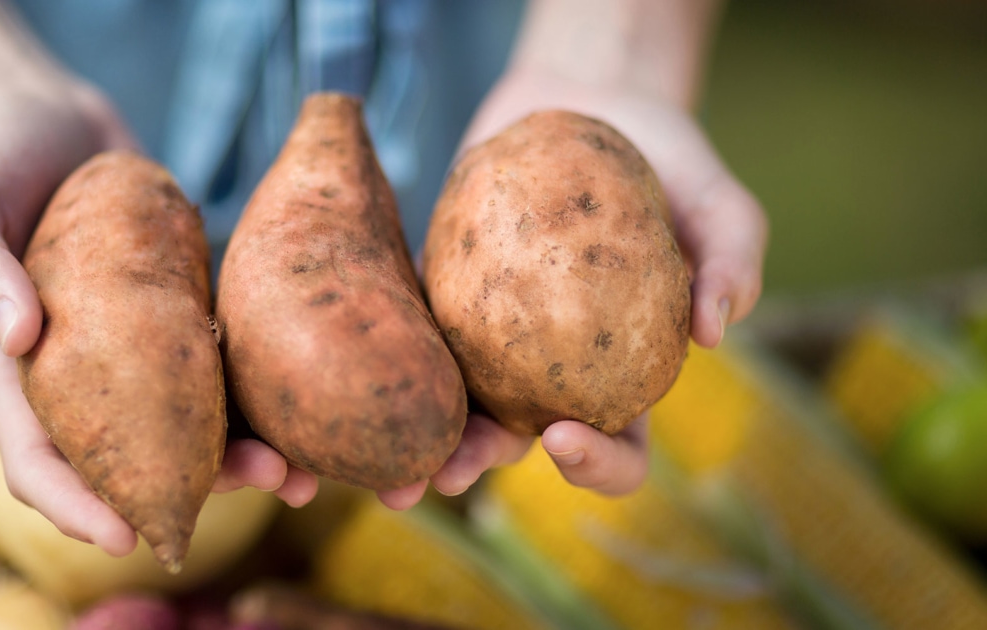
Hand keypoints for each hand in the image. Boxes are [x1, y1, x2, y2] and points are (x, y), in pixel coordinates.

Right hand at [0, 77, 316, 555]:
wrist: (52, 117)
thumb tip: (18, 335)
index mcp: (11, 367)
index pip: (35, 460)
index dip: (75, 507)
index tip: (124, 538)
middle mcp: (76, 374)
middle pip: (127, 459)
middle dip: (190, 489)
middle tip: (260, 486)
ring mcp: (132, 349)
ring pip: (185, 427)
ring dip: (241, 455)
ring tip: (297, 470)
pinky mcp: (176, 316)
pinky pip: (217, 370)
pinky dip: (255, 398)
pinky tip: (301, 408)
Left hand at [398, 66, 766, 499]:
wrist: (591, 101)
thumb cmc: (669, 161)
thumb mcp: (719, 202)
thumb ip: (732, 259)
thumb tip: (716, 331)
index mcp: (623, 375)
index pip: (619, 447)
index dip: (597, 465)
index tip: (565, 436)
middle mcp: (553, 369)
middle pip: (519, 438)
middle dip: (481, 463)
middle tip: (451, 470)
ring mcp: (492, 335)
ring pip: (456, 399)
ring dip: (424, 432)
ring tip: (392, 444)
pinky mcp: (443, 290)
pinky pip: (414, 326)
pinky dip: (389, 350)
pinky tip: (355, 361)